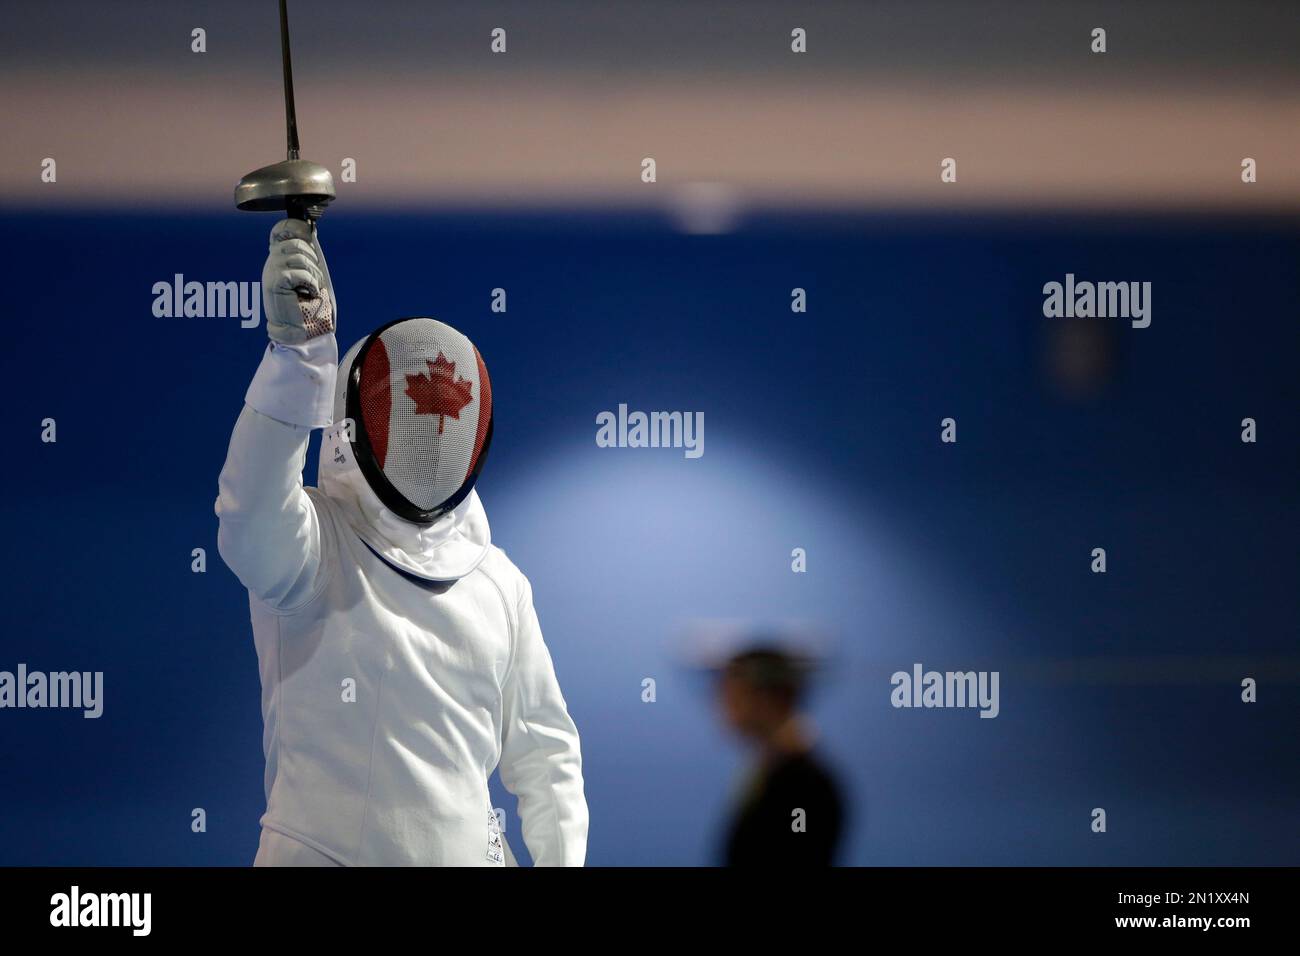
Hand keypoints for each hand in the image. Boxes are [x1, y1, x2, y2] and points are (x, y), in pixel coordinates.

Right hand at [262, 218, 335, 343]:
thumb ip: (306, 258)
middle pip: (294, 243)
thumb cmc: (306, 306)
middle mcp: (271, 264)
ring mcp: (271, 272)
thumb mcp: (308, 276)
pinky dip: (310, 282)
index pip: (280, 231)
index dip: (297, 231)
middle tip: (315, 279)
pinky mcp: (274, 283)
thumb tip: (310, 231)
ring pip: (297, 256)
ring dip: (313, 273)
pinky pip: (298, 272)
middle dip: (312, 259)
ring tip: (313, 288)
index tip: (309, 244)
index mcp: (278, 260)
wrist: (299, 330)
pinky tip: (309, 293)